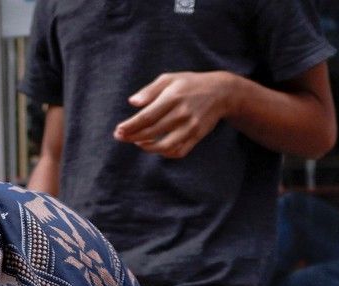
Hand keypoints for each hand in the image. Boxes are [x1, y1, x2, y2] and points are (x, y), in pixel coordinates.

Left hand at [115, 71, 234, 158]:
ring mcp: (191, 127)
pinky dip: (165, 153)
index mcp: (173, 97)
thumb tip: (133, 102)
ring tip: (137, 142)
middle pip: (152, 132)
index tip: (118, 130)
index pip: (147, 116)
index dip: (130, 126)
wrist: (221, 92)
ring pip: (165, 146)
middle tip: (120, 137)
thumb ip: (150, 90)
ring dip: (147, 148)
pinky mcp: (197, 136)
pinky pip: (178, 151)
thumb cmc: (189, 84)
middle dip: (133, 137)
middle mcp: (182, 113)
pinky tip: (155, 147)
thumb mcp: (170, 79)